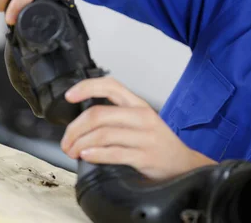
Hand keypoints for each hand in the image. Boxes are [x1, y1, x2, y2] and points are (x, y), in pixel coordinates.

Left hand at [60, 76, 216, 180]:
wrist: (183, 165)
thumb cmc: (158, 144)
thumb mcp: (142, 121)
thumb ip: (118, 116)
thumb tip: (82, 120)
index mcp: (139, 105)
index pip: (111, 86)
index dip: (87, 87)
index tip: (69, 96)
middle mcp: (142, 117)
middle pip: (98, 114)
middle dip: (75, 129)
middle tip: (67, 141)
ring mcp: (145, 137)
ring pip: (102, 134)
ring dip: (80, 144)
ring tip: (73, 152)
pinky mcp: (145, 156)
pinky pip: (113, 153)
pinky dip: (95, 155)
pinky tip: (87, 156)